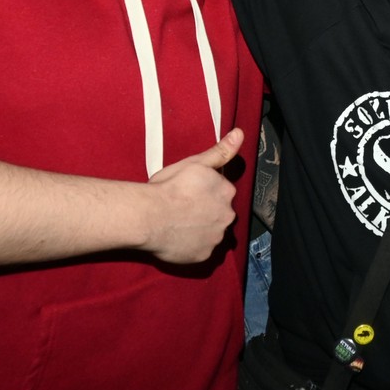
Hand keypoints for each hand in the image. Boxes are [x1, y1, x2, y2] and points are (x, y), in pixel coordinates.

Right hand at [141, 128, 243, 263]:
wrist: (149, 216)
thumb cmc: (168, 187)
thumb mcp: (195, 163)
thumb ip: (220, 151)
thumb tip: (240, 133)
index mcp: (226, 191)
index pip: (221, 191)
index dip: (204, 192)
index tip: (188, 192)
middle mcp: (228, 215)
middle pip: (220, 213)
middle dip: (206, 211)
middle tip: (183, 210)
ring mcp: (216, 237)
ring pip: (212, 232)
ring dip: (201, 229)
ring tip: (178, 224)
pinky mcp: (204, 255)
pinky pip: (201, 250)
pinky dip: (192, 246)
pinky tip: (177, 238)